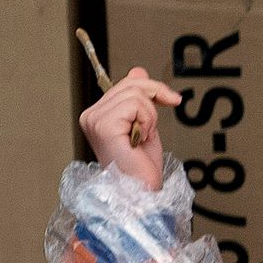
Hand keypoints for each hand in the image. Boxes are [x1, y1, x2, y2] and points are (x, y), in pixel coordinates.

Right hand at [80, 68, 182, 190]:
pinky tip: (140, 139)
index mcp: (98, 114)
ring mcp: (94, 120)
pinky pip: (134, 104)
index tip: (171, 100)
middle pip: (132, 84)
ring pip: (135, 93)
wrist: (140, 192)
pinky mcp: (103, 125)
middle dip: (155, 100)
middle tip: (155, 126)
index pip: (126, 84)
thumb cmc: (141, 167)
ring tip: (143, 137)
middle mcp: (91, 115)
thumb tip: (138, 70)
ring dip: (150, 116)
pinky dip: (147, 121)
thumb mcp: (144, 125)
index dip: (152, 88)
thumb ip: (140, 100)